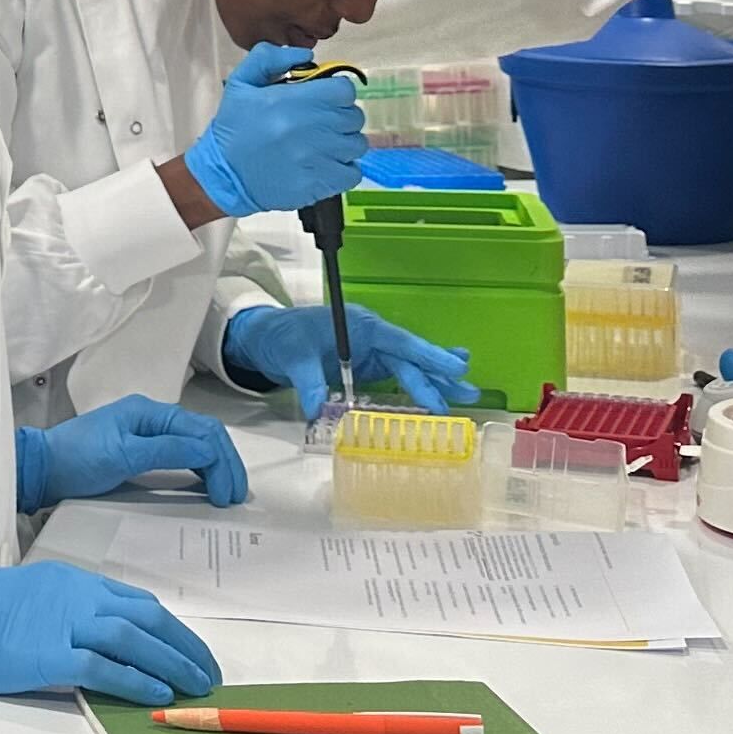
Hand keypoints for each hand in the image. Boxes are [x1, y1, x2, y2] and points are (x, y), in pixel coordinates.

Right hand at [0, 560, 220, 705]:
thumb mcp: (23, 599)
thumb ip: (62, 614)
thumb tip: (97, 645)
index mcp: (67, 579)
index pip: (133, 600)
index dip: (168, 627)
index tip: (186, 648)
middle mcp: (73, 594)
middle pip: (146, 617)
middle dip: (184, 645)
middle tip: (206, 671)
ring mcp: (61, 622)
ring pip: (135, 639)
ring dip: (172, 664)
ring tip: (195, 685)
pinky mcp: (48, 655)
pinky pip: (106, 668)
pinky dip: (137, 680)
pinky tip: (157, 694)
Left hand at [19, 396, 249, 508]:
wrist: (43, 470)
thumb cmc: (78, 459)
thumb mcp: (123, 455)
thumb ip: (166, 450)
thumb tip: (209, 449)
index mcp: (150, 412)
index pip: (202, 429)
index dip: (222, 460)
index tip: (226, 493)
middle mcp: (153, 418)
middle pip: (204, 435)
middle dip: (225, 463)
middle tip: (234, 497)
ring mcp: (148, 434)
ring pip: (196, 445)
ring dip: (216, 467)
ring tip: (227, 494)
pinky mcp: (142, 451)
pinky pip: (181, 456)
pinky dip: (199, 469)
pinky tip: (207, 486)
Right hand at [180, 44, 368, 216]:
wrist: (224, 176)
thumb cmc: (234, 129)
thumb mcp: (241, 83)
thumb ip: (270, 58)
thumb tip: (308, 55)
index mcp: (294, 101)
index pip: (344, 90)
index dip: (335, 92)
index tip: (322, 99)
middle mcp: (311, 129)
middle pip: (354, 116)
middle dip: (339, 116)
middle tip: (318, 122)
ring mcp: (319, 159)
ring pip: (356, 144)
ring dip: (343, 143)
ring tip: (321, 145)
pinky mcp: (321, 184)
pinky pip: (352, 172)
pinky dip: (343, 169)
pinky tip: (323, 165)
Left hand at [220, 301, 477, 417]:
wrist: (262, 339)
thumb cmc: (280, 335)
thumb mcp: (292, 355)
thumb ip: (308, 380)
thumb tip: (319, 407)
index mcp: (360, 326)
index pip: (400, 341)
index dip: (428, 355)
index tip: (455, 366)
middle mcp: (371, 338)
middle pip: (410, 358)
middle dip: (439, 375)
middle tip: (469, 392)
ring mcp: (369, 354)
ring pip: (407, 369)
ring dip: (434, 382)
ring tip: (465, 394)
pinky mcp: (363, 369)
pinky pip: (393, 380)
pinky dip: (415, 387)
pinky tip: (435, 395)